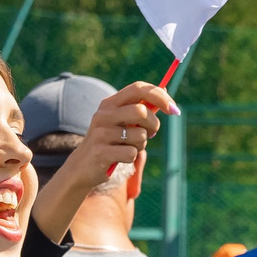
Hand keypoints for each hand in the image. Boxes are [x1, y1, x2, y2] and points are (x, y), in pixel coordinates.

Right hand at [28, 83, 173, 241]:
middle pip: (141, 111)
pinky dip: (131, 158)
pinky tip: (119, 158)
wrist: (82, 167)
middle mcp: (103, 115)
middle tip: (151, 134)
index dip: (159, 96)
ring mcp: (101, 133)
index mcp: (110, 103)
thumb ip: (140, 108)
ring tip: (129, 147)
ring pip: (139, 135)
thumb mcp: (122, 122)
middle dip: (153, 125)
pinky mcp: (101, 152)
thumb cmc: (109, 142)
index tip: (173, 109)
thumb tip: (165, 91)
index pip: (138, 89)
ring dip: (141, 144)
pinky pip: (131, 153)